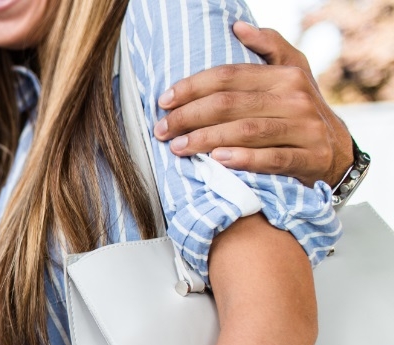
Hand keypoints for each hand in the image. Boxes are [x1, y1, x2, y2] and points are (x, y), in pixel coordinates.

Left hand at [154, 21, 352, 187]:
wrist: (338, 152)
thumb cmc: (300, 111)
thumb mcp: (292, 73)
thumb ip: (269, 47)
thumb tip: (238, 26)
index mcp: (286, 76)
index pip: (229, 77)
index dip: (192, 87)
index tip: (164, 100)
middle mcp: (297, 99)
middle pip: (231, 104)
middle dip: (189, 116)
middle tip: (162, 129)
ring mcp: (306, 129)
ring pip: (247, 131)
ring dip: (206, 139)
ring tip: (178, 146)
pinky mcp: (311, 158)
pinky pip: (273, 159)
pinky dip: (243, 159)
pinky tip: (217, 160)